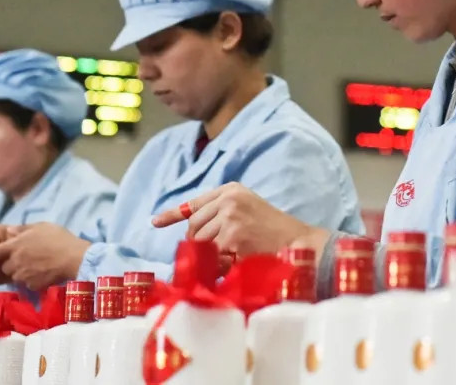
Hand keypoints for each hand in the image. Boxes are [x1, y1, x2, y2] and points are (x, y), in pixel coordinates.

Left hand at [0, 223, 89, 291]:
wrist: (75, 259)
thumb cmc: (60, 239)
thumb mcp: (42, 227)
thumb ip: (23, 229)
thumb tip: (9, 231)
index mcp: (16, 245)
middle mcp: (15, 261)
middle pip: (4, 266)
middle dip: (11, 263)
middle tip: (26, 258)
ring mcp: (23, 275)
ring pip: (15, 276)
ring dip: (21, 272)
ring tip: (37, 265)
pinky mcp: (31, 286)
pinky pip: (26, 284)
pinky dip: (31, 280)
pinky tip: (43, 273)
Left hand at [151, 182, 329, 257]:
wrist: (299, 242)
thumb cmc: (275, 232)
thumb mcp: (248, 211)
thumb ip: (221, 216)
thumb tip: (192, 235)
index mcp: (232, 190)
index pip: (195, 202)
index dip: (173, 214)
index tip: (155, 222)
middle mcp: (228, 199)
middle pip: (193, 227)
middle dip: (199, 245)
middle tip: (217, 256)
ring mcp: (230, 216)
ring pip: (201, 243)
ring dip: (211, 257)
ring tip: (233, 258)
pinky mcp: (233, 235)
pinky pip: (213, 257)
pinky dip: (220, 266)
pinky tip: (237, 262)